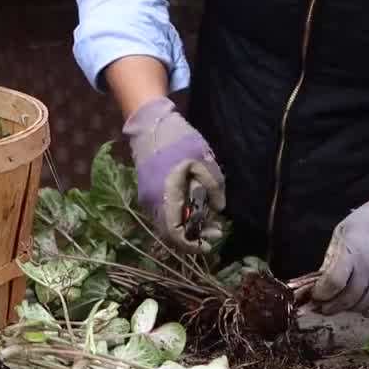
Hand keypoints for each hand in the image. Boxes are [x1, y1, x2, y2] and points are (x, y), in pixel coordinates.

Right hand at [122, 97, 225, 253]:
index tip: (211, 242)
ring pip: (168, 224)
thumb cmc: (177, 139)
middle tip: (217, 231)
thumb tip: (220, 209)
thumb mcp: (202, 160)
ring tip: (210, 220)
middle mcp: (152, 203)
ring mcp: (148, 198)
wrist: (150, 123)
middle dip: (194, 236)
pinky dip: (181, 216)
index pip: (175, 234)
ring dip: (188, 226)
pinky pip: (165, 213)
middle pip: (171, 233)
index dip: (193, 244)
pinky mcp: (149, 191)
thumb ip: (213, 186)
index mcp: (165, 197)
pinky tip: (196, 208)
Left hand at [311, 173, 368, 317]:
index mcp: (355, 249)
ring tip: (344, 300)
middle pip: (346, 298)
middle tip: (325, 304)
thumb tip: (320, 285)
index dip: (321, 293)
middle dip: (331, 305)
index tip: (317, 294)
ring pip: (361, 307)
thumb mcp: (344, 231)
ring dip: (349, 307)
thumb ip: (331, 258)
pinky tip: (363, 302)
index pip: (334, 282)